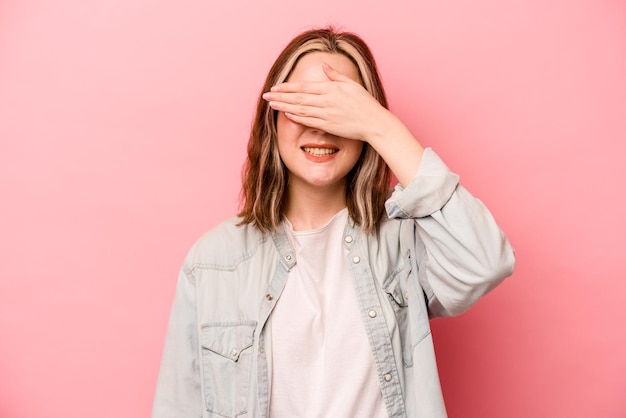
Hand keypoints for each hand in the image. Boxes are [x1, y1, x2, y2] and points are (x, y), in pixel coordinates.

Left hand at [262, 63, 390, 142]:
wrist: (375, 123)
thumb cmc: (365, 104)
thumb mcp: (352, 85)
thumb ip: (336, 75)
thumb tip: (324, 65)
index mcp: (332, 88)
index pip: (304, 87)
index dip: (288, 87)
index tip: (275, 87)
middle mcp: (327, 100)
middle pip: (299, 98)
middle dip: (281, 97)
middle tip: (266, 96)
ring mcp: (327, 114)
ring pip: (301, 109)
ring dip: (284, 107)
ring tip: (272, 105)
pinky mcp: (329, 126)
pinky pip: (309, 121)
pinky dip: (297, 117)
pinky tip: (286, 114)